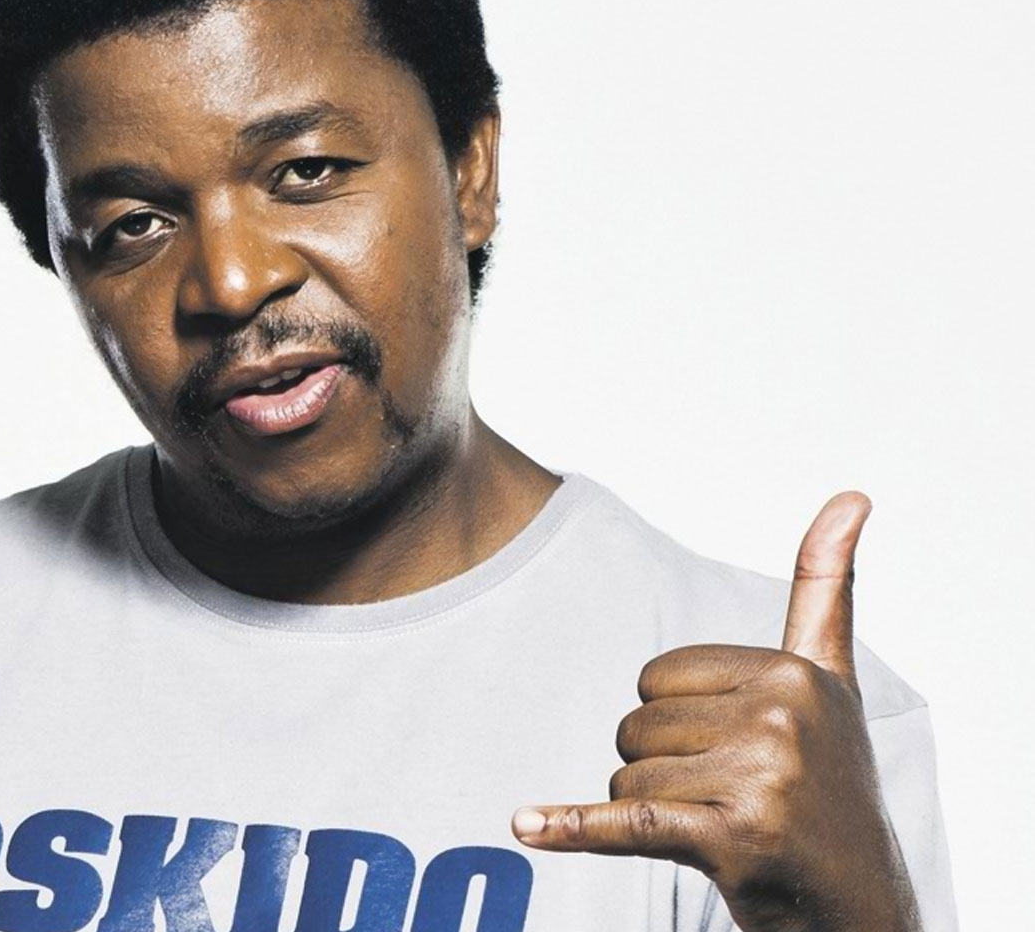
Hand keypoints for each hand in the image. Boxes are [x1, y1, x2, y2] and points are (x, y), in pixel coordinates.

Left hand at [510, 493, 920, 931]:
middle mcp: (784, 719)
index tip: (741, 749)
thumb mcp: (832, 684)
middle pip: (637, 725)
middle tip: (728, 797)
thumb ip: (826, 587)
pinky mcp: (733, 839)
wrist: (858, 909)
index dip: (679, 719)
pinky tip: (526, 827)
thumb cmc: (830, 787)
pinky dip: (573, 828)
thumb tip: (852, 493)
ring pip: (626, 774)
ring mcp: (762, 780)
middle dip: (663, 766)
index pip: (658, 677)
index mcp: (794, 673)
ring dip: (655, 808)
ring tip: (722, 827)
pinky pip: (628, 821)